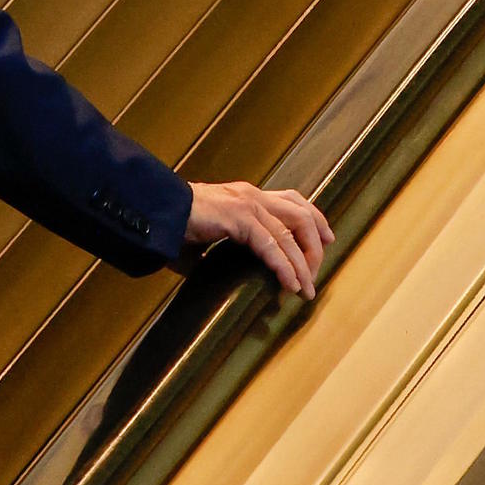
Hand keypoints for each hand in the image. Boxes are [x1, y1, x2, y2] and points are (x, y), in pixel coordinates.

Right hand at [185, 180, 334, 297]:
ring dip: (302, 263)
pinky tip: (289, 284)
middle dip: (314, 246)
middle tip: (315, 274)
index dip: (315, 218)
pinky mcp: (239, 218)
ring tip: (305, 289)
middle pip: (300, 215)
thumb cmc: (175, 224)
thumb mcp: (209, 234)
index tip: (328, 239)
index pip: (292, 201)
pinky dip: (284, 266)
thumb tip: (223, 277)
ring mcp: (247, 204)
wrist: (157, 211)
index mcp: (246, 195)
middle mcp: (252, 195)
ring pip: (290, 232)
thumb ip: (223, 248)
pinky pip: (271, 245)